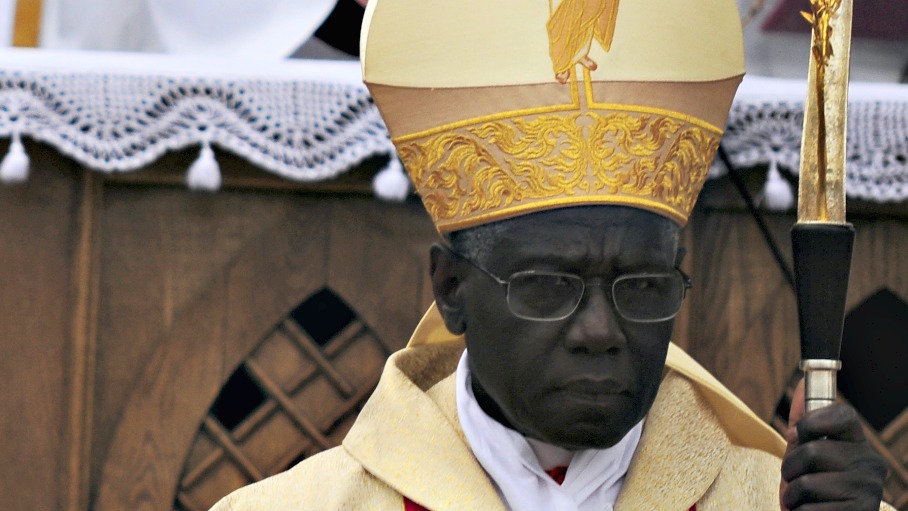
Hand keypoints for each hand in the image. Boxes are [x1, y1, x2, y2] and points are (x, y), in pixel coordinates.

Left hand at [779, 379, 887, 509]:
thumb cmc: (813, 486)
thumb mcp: (804, 452)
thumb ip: (803, 423)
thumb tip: (801, 382)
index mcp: (858, 442)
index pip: (843, 414)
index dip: (812, 421)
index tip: (794, 435)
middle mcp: (871, 463)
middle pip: (813, 451)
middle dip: (789, 468)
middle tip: (793, 479)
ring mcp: (868, 490)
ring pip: (807, 483)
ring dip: (791, 495)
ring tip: (800, 499)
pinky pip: (810, 509)